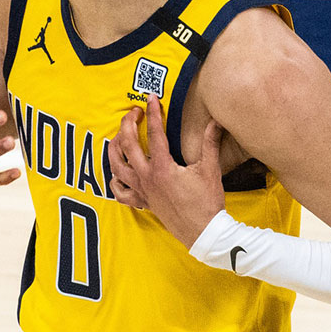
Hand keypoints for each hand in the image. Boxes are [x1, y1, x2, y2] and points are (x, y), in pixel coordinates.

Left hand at [107, 94, 225, 245]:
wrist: (204, 232)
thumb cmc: (207, 203)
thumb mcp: (210, 169)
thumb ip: (210, 143)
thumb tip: (216, 121)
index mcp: (163, 167)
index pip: (155, 133)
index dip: (153, 113)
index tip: (151, 99)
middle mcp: (147, 178)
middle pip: (127, 145)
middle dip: (127, 124)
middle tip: (134, 112)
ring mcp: (142, 191)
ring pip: (116, 167)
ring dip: (114, 148)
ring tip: (118, 136)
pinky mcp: (143, 202)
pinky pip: (120, 193)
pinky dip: (114, 181)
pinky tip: (116, 172)